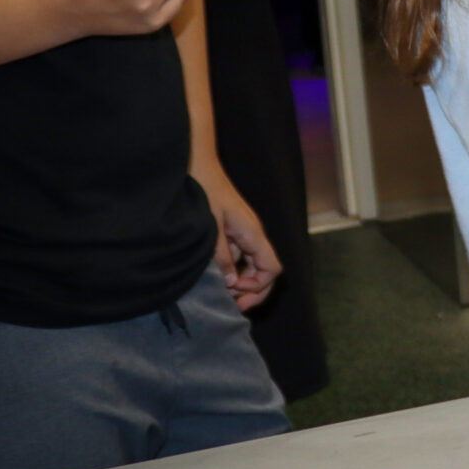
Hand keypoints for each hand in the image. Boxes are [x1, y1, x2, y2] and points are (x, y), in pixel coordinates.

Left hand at [199, 168, 280, 310]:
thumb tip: (231, 283)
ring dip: (236, 279)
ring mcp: (242, 232)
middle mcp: (252, 235)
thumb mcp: (209, 228)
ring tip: (216, 289)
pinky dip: (228, 266)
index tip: (234, 293)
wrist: (196, 164)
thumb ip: (221, 257)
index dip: (257, 286)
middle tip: (231, 304)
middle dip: (251, 290)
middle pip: (265, 270)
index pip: (271, 269)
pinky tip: (210, 271)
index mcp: (253, 234)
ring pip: (249, 264)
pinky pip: (237, 254)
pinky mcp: (231, 229)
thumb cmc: (204, 191)